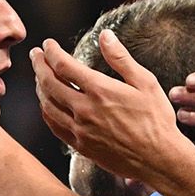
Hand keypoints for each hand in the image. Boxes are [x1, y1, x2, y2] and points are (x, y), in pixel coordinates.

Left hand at [32, 31, 194, 184]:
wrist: (159, 159)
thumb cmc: (156, 121)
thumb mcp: (145, 83)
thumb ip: (121, 59)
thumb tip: (105, 36)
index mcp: (100, 90)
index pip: (63, 65)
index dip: (51, 52)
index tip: (48, 45)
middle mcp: (85, 110)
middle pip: (49, 84)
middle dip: (39, 66)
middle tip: (35, 56)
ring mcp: (81, 130)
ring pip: (47, 106)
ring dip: (39, 88)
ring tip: (39, 78)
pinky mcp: (81, 146)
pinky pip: (55, 126)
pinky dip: (46, 112)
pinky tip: (47, 105)